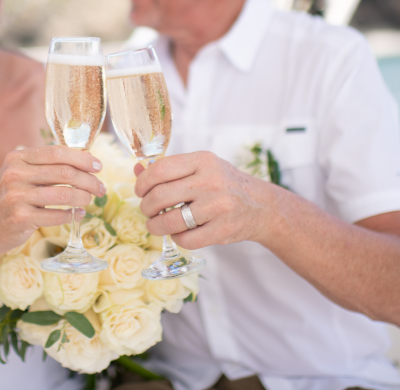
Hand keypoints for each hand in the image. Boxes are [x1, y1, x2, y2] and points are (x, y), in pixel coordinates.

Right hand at [0, 145, 105, 255]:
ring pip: (64, 193)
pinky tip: (77, 215)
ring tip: (90, 201)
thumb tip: (84, 160)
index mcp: (17, 158)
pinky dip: (72, 215)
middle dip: (89, 180)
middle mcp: (15, 174)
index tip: (98, 166)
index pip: (56, 152)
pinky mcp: (19, 218)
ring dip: (84, 198)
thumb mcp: (20, 175)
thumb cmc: (9, 200)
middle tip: (101, 188)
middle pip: (64, 172)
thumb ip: (44, 166)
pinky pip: (56, 215)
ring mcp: (16, 196)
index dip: (82, 158)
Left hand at [134, 151, 276, 249]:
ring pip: (170, 221)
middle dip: (146, 207)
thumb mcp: (200, 167)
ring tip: (156, 224)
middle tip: (148, 210)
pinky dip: (176, 238)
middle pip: (160, 197)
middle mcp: (210, 181)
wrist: (261, 206)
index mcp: (202, 160)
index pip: (159, 170)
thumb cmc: (223, 183)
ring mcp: (218, 206)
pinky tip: (178, 232)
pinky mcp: (223, 230)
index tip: (140, 191)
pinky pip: (186, 239)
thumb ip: (169, 169)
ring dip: (155, 226)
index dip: (143, 183)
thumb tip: (137, 170)